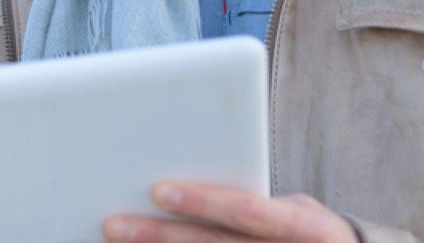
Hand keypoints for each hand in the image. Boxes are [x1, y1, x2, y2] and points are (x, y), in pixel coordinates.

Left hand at [102, 181, 357, 241]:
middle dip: (160, 236)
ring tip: (121, 240)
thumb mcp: (299, 215)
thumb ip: (255, 203)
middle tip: (113, 223)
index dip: (203, 200)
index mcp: (308, 229)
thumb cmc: (310, 235)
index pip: (249, 211)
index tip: (157, 189)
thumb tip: (181, 186)